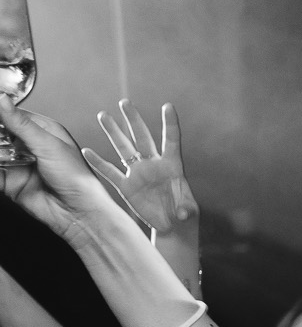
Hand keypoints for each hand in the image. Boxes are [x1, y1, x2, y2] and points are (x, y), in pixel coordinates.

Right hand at [0, 101, 128, 242]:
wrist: (79, 212)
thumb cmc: (76, 177)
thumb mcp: (47, 144)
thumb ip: (20, 123)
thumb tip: (1, 99)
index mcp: (42, 130)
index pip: (10, 114)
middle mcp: (28, 145)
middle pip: (0, 133)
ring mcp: (18, 163)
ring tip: (2, 156)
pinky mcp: (10, 182)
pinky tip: (0, 167)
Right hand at [82, 100, 198, 232]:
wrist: (170, 224)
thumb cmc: (184, 215)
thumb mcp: (188, 213)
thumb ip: (186, 210)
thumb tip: (181, 214)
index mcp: (173, 166)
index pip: (171, 140)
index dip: (170, 124)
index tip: (168, 106)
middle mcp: (153, 165)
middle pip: (142, 138)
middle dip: (133, 120)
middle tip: (125, 102)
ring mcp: (138, 174)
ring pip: (123, 148)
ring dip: (113, 132)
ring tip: (103, 114)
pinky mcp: (126, 187)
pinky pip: (110, 172)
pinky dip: (99, 163)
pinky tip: (86, 151)